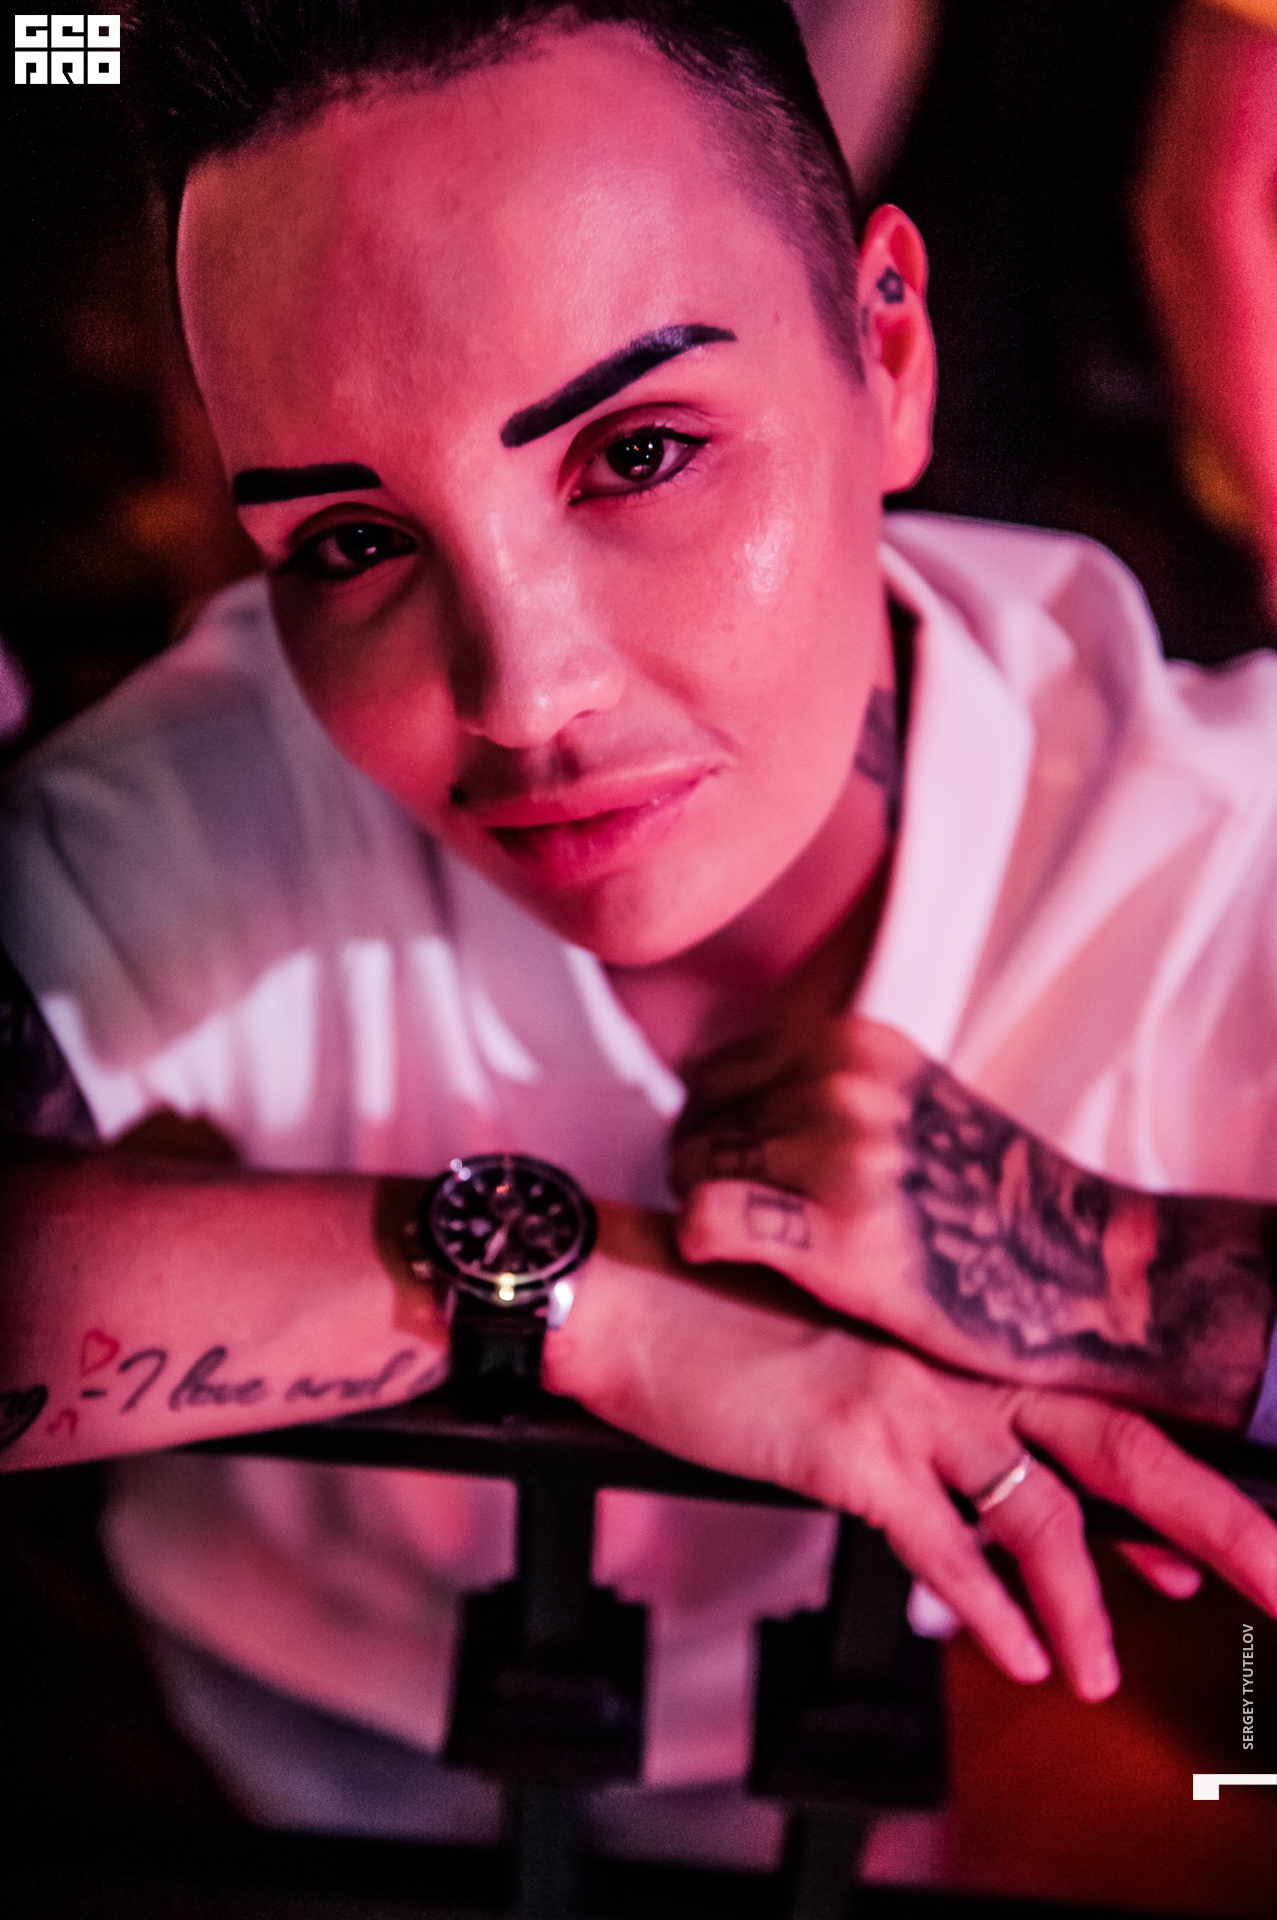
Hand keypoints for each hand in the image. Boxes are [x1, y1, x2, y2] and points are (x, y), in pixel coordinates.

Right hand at [544, 1207, 1276, 1700]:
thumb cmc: (729, 1335)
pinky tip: (1021, 1655)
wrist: (633, 1299)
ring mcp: (908, 1397)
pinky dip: (992, 1609)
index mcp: (960, 1341)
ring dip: (1086, 1601)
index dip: (1172, 1484)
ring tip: (1098, 1675)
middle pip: (1121, 1446)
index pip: (1098, 1409)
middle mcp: (955, 1362)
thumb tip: (994, 1509)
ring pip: (1043, 1508)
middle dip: (1212, 1523)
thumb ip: (929, 1425)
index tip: (1219, 1549)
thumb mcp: (847, 1367)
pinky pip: (945, 1543)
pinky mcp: (850, 1444)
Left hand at [671, 1014, 1274, 1425]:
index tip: (725, 1169)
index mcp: (854, 1042)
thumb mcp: (909, 1099)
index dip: (706, 1126)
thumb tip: (721, 1095)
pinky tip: (720, 1261)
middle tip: (730, 1218)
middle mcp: (842, 1084)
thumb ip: (827, 1087)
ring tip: (742, 1246)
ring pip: (694, 1169)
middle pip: (698, 1121)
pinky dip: (700, 1240)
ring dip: (700, 1209)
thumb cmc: (990, 1198)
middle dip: (696, 1170)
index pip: (713, 1071)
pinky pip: (710, 1221)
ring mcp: (840, 1156)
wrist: (1084, 1268)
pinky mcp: (839, 1235)